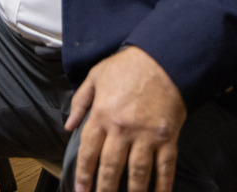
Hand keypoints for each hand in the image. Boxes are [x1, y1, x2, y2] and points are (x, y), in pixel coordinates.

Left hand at [65, 46, 185, 191]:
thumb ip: (80, 102)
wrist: (163, 58)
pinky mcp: (167, 138)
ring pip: (137, 173)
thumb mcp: (96, 77)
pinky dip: (162, 185)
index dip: (83, 175)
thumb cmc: (127, 66)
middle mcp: (122, 129)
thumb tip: (68, 126)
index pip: (88, 152)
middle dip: (104, 190)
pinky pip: (165, 167)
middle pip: (110, 167)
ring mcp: (146, 135)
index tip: (81, 191)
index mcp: (102, 115)